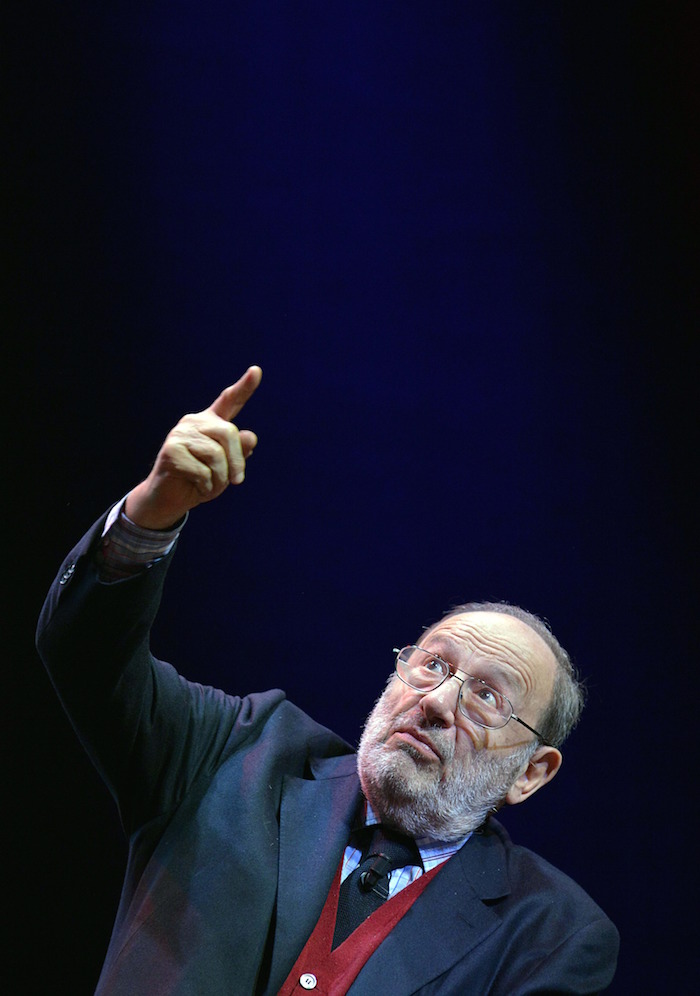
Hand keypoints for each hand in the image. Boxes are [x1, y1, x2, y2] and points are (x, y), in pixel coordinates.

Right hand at [125, 366, 262, 528]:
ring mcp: (180, 434)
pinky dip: (206, 485)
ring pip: (216, 455)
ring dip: (220, 478)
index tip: (257, 370)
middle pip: (229, 432)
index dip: (245, 387)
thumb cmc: (201, 481)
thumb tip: (251, 436)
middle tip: (237, 481)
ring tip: (210, 484)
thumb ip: (239, 453)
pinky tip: (196, 486)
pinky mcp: (171, 450)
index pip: (229, 401)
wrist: (170, 500)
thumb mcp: (227, 469)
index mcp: (210, 423)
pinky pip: (203, 470)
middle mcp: (194, 423)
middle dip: (237, 461)